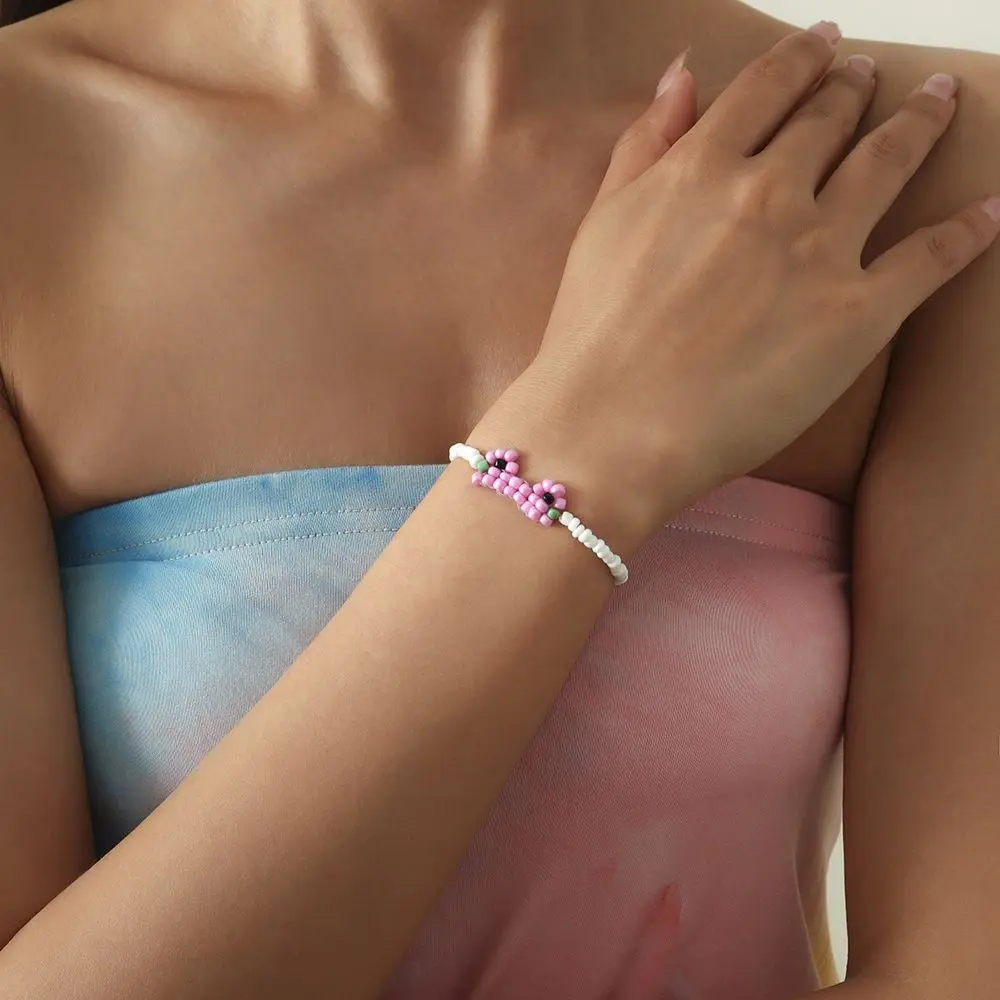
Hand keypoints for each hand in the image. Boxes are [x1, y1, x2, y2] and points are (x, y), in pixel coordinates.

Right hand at [489, 26, 998, 544]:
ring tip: (939, 99)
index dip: (801, 56)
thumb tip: (682, 76)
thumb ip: (643, 145)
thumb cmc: (593, 337)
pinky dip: (969, 230)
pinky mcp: (858, 315)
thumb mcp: (602, 224)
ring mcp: (819, 251)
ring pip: (888, 162)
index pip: (766, 89)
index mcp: (702, 169)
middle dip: (856, 86)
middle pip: (831, 117)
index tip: (822, 42)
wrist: (614, 427)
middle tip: (871, 73)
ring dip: (920, 121)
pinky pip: (930, 257)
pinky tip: (990, 210)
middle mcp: (768, 193)